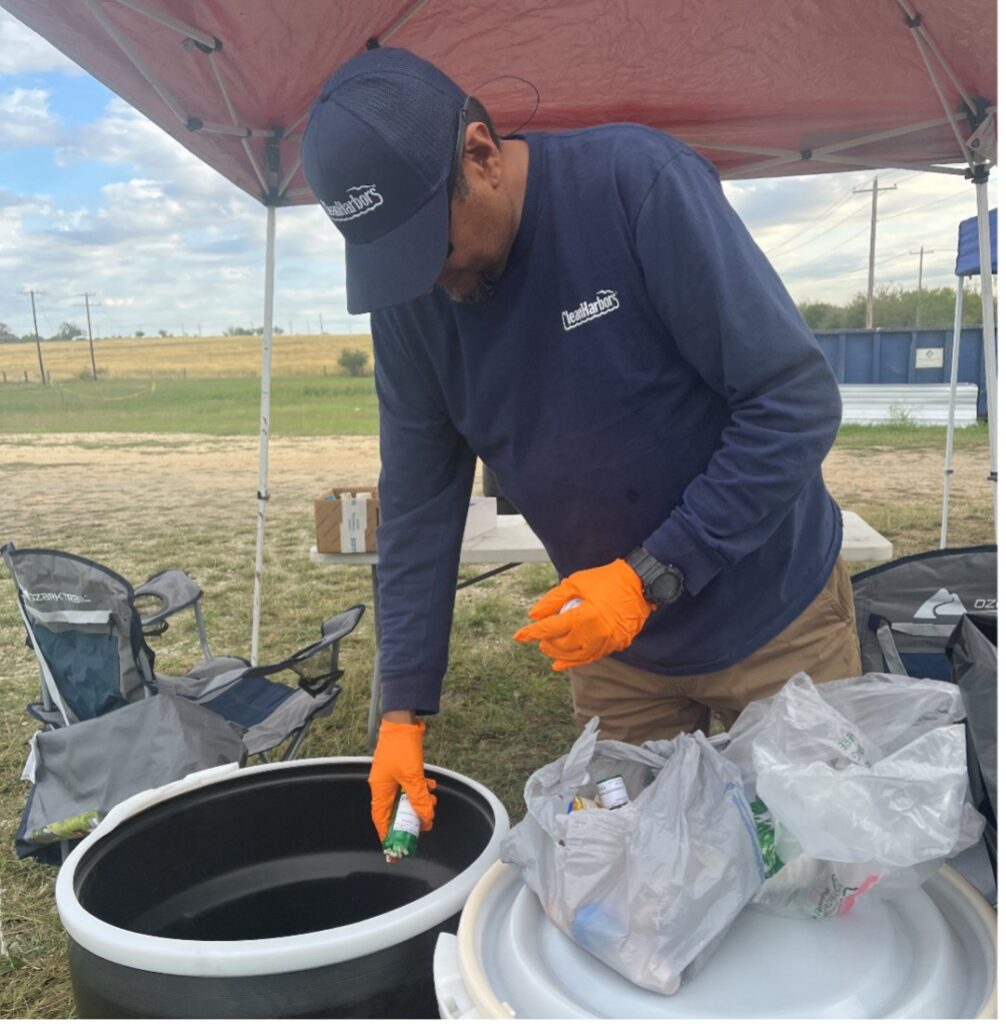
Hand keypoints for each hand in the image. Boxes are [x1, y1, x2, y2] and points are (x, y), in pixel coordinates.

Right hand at [368, 718, 436, 841]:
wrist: (403, 720)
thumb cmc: (402, 747)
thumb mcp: (412, 776)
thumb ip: (418, 798)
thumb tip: (426, 818)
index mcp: (379, 789)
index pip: (381, 819)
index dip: (387, 835)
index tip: (394, 849)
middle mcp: (383, 784)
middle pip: (395, 810)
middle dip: (410, 819)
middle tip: (422, 826)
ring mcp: (393, 776)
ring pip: (405, 797)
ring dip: (419, 802)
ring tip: (431, 802)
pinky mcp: (402, 768)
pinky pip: (411, 785)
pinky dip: (421, 788)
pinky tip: (431, 786)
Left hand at [513, 558, 654, 669]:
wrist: (640, 584)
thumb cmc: (606, 580)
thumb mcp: (575, 583)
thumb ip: (553, 600)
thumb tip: (534, 615)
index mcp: (583, 616)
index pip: (550, 629)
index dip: (532, 633)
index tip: (519, 636)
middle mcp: (594, 634)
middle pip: (562, 645)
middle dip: (546, 643)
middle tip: (539, 638)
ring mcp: (606, 643)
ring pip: (575, 657)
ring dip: (559, 655)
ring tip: (549, 648)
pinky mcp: (615, 646)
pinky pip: (590, 658)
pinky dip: (575, 662)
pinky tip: (562, 664)